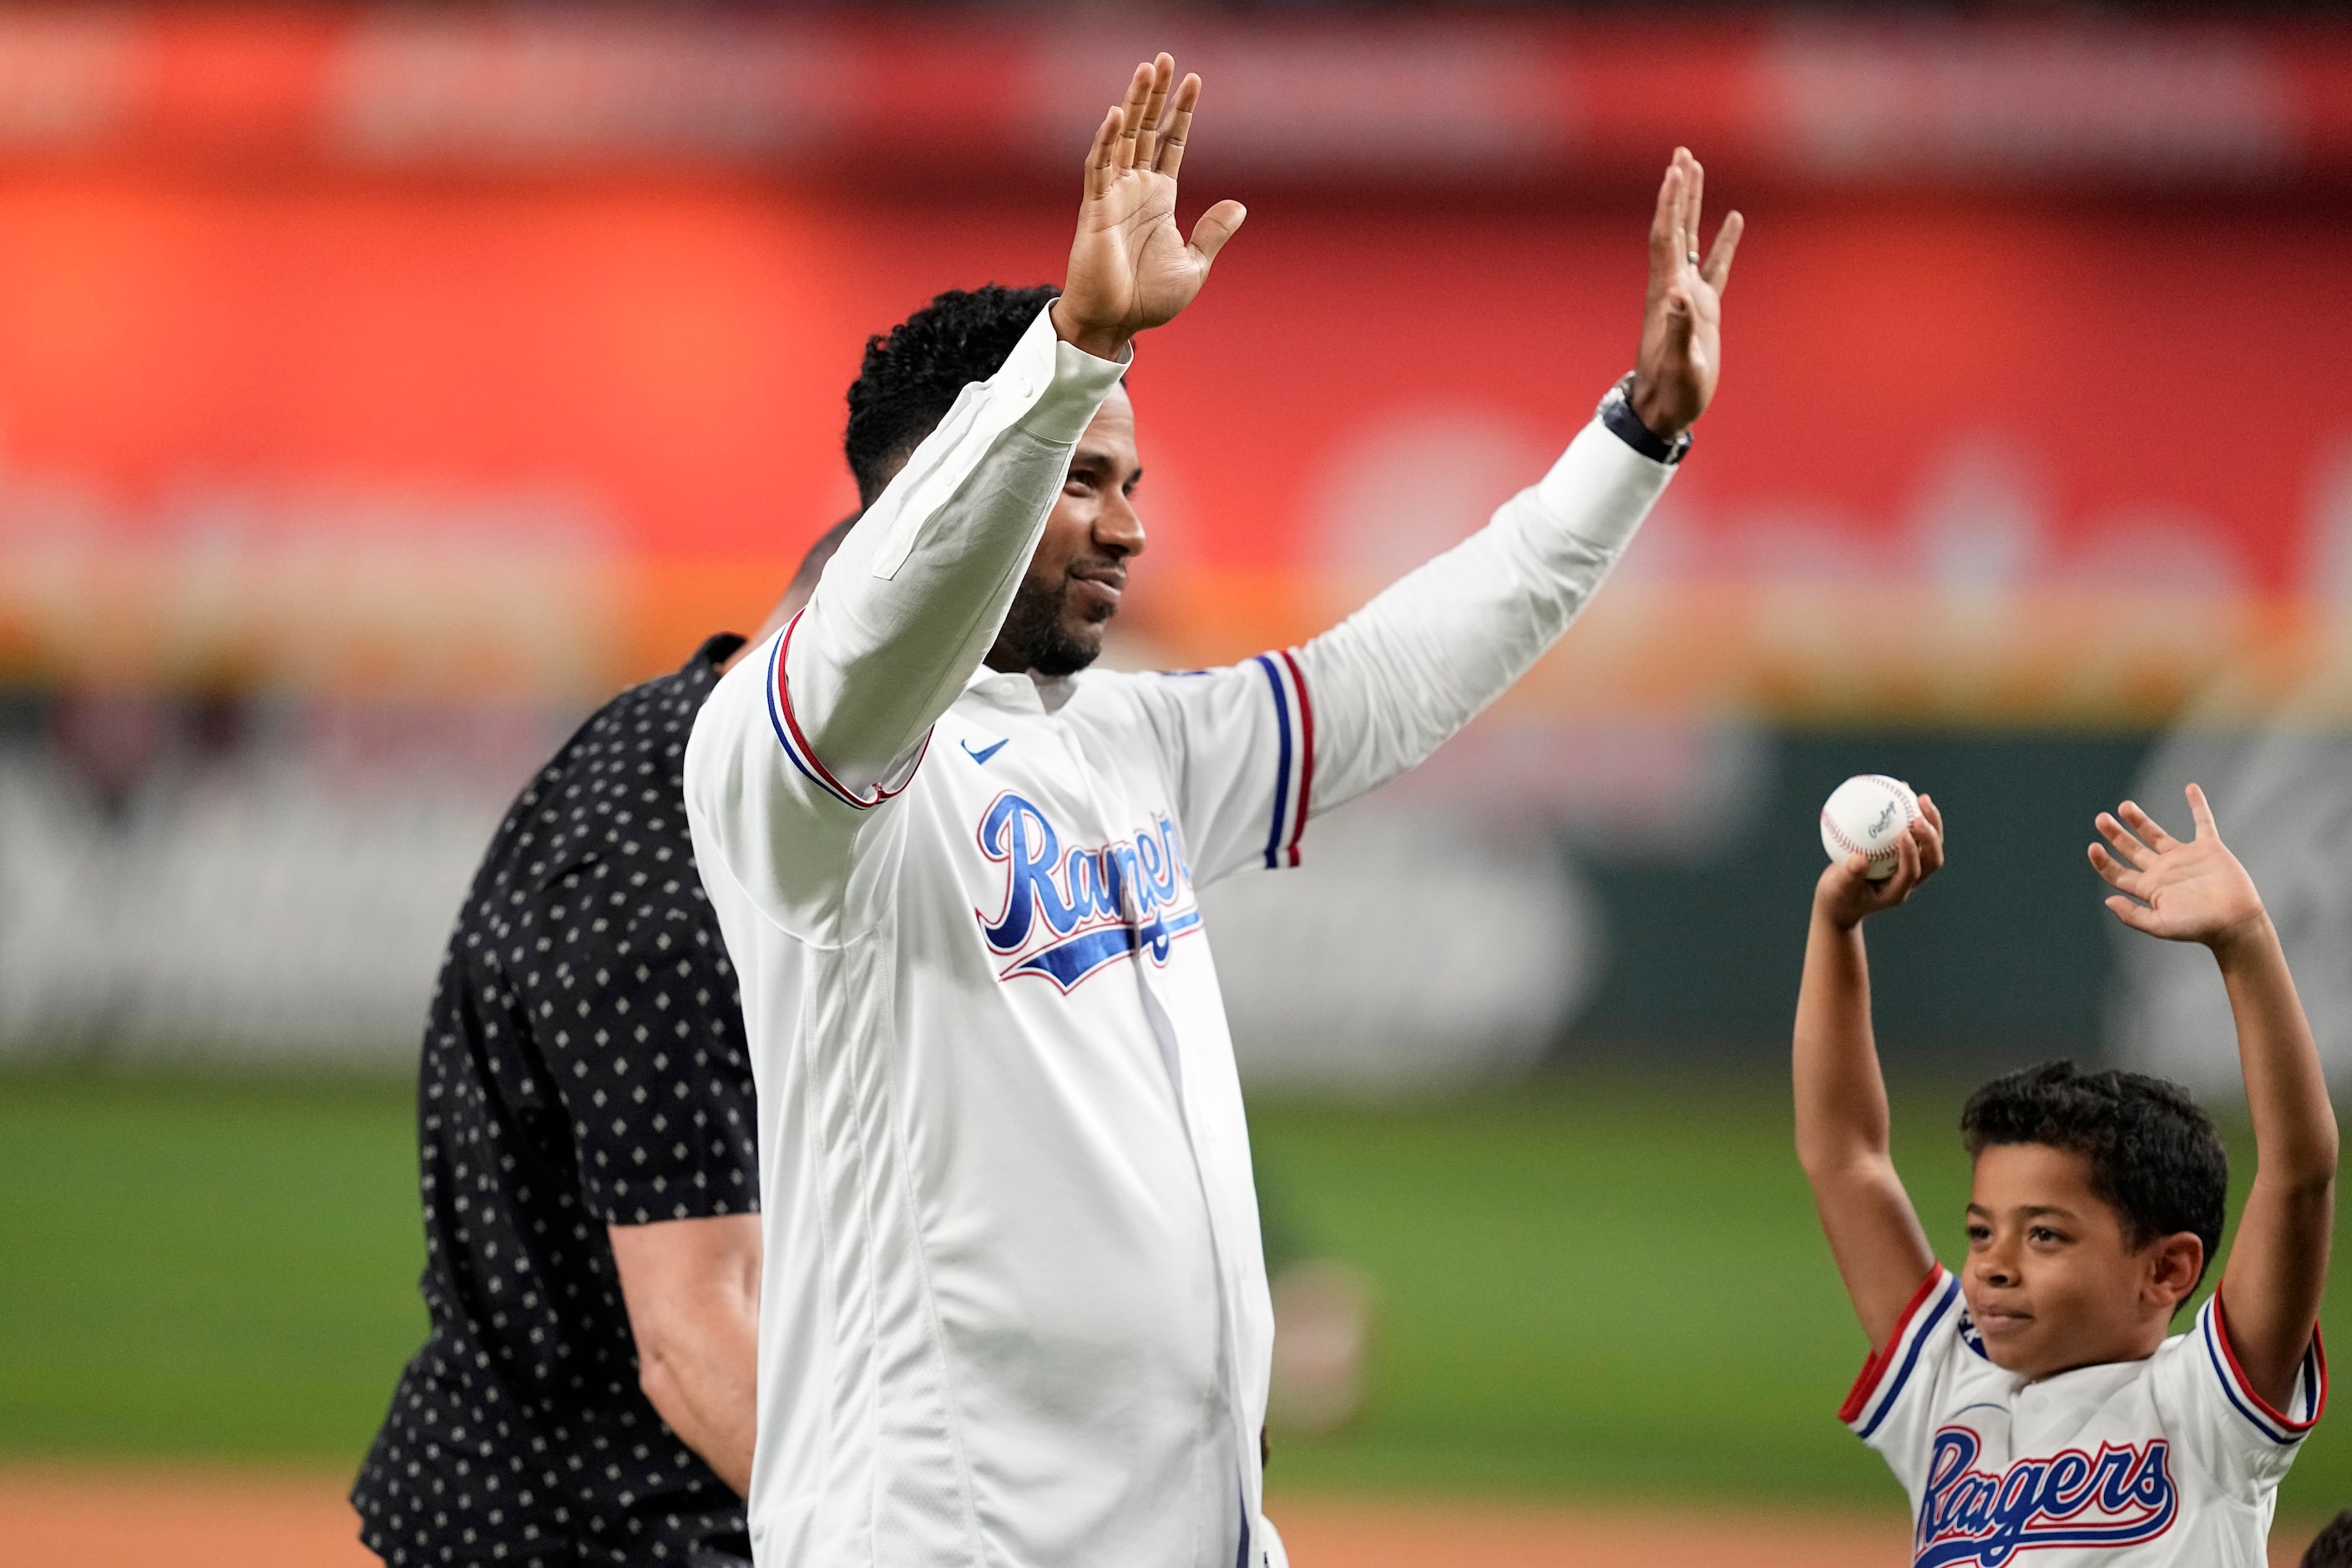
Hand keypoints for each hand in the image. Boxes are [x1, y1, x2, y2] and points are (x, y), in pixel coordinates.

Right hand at [1052, 55, 1247, 361]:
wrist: (1116, 323)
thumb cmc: (1149, 300)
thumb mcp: (1194, 265)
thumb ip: (1212, 233)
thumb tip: (1239, 206)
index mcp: (1159, 198)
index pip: (1171, 143)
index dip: (1182, 112)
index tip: (1194, 79)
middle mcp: (1135, 189)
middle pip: (1146, 129)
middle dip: (1156, 94)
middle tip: (1164, 58)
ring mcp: (1113, 195)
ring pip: (1123, 138)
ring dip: (1133, 104)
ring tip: (1145, 70)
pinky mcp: (1095, 209)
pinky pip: (1098, 168)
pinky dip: (1105, 141)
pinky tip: (1115, 115)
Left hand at [1631, 148, 1741, 438]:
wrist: (1664, 410)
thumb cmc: (1671, 392)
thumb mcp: (1680, 365)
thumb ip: (1681, 329)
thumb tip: (1680, 293)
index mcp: (1667, 292)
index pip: (1666, 236)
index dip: (1669, 203)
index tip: (1675, 169)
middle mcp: (1673, 286)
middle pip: (1674, 227)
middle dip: (1678, 190)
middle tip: (1682, 153)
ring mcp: (1687, 295)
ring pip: (1690, 239)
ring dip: (1693, 204)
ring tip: (1697, 169)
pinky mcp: (1703, 309)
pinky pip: (1715, 266)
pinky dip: (1724, 241)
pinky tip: (1734, 219)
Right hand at [1814, 793, 1943, 931]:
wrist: (1841, 901)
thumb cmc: (1837, 897)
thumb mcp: (1837, 889)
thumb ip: (1848, 875)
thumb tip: (1859, 858)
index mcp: (1897, 890)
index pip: (1913, 871)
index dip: (1912, 853)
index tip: (1903, 832)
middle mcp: (1909, 879)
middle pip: (1932, 858)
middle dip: (1932, 836)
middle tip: (1920, 814)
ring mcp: (1909, 866)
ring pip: (1929, 844)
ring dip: (1930, 821)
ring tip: (1920, 797)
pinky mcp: (1903, 855)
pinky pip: (1912, 832)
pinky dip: (1910, 813)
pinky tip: (1900, 790)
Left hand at [2090, 785, 2267, 951]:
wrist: (2236, 922)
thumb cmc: (2199, 927)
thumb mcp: (2160, 925)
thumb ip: (2132, 915)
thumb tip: (2107, 901)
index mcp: (2149, 888)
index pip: (2118, 873)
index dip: (2103, 861)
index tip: (2093, 846)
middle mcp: (2163, 871)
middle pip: (2132, 849)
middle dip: (2115, 834)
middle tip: (2101, 818)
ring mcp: (2185, 858)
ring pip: (2156, 835)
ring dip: (2140, 820)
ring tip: (2124, 806)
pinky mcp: (2209, 849)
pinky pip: (2203, 822)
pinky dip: (2198, 805)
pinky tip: (2190, 788)